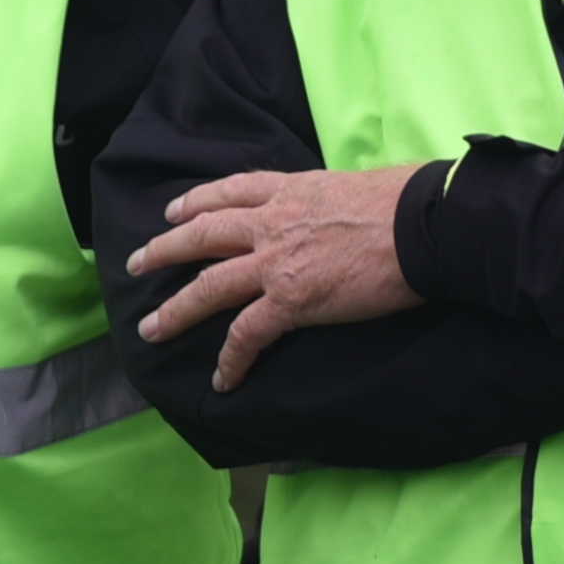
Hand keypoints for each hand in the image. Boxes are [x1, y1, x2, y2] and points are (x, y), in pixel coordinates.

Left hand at [130, 165, 427, 389]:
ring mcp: (276, 262)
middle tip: (138, 262)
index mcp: (292, 189)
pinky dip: (230, 360)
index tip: (175, 210)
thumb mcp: (358, 184)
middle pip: (204, 234)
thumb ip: (334, 199)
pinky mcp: (291, 301)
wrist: (424, 226)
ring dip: (175, 310)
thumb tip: (346, 210)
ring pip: (209, 285)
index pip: (234, 190)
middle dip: (165, 248)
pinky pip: (247, 335)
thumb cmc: (409, 201)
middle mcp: (273, 222)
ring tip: (150, 329)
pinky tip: (221, 379)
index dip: (198, 200)